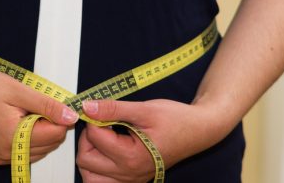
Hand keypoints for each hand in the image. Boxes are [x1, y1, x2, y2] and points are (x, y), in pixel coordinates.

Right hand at [0, 66, 78, 164]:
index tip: (54, 103)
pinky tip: (13, 121)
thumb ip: (46, 105)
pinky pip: (19, 153)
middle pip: (48, 145)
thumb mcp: (17, 90)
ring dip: (37, 133)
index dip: (60, 117)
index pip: (55, 135)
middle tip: (35, 105)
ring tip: (22, 112)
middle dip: (49, 125)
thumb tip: (70, 116)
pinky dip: (24, 139)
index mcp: (13, 138)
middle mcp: (4, 154)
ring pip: (35, 151)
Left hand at [77, 99, 229, 181]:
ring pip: (90, 177)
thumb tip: (87, 107)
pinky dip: (97, 169)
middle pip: (85, 160)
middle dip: (87, 138)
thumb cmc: (176, 120)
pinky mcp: (132, 180)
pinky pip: (103, 182)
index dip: (94, 118)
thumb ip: (113, 109)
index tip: (103, 109)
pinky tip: (106, 151)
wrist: (198, 131)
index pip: (95, 137)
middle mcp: (129, 173)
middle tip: (101, 123)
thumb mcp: (144, 109)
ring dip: (89, 156)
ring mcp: (130, 180)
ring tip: (102, 138)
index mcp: (132, 156)